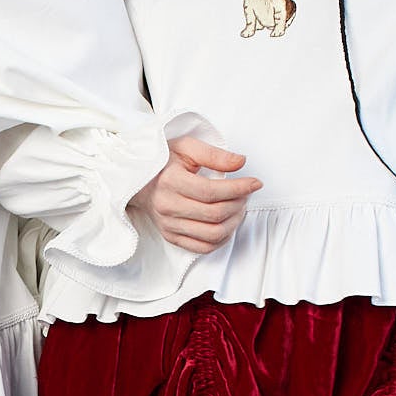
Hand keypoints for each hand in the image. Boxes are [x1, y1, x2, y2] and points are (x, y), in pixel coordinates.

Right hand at [136, 137, 261, 254]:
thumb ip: (214, 154)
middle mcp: (167, 206)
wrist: (140, 182)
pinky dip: (222, 239)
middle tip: (246, 193)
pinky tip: (227, 224)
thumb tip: (241, 162)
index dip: (239, 188)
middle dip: (239, 204)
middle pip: (215, 214)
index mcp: (170, 182)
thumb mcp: (187, 147)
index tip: (255, 183)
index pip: (211, 192)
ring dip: (234, 222)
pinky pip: (203, 247)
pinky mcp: (171, 236)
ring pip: (212, 234)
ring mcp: (168, 225)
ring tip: (238, 207)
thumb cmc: (165, 162)